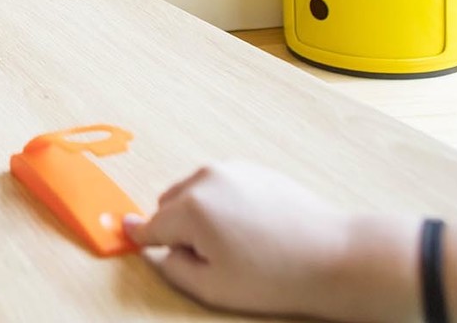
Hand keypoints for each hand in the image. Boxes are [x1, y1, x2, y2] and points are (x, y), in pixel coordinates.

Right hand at [124, 161, 365, 318]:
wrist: (332, 255)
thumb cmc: (275, 276)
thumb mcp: (213, 287)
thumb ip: (175, 268)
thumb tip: (161, 250)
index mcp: (192, 208)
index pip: (152, 225)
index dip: (139, 235)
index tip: (124, 232)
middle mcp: (205, 179)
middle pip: (169, 204)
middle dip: (176, 229)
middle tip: (207, 259)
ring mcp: (230, 169)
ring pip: (193, 192)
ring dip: (198, 214)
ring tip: (235, 246)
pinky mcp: (251, 168)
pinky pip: (219, 186)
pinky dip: (220, 204)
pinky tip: (250, 230)